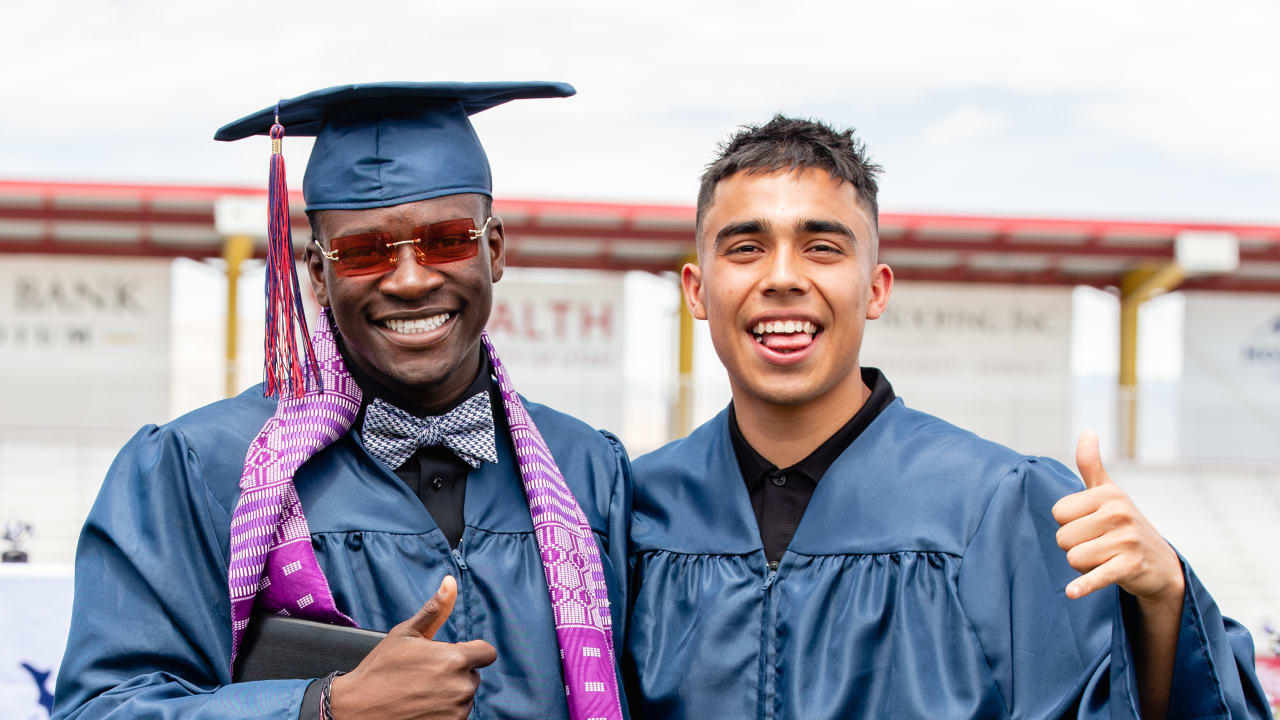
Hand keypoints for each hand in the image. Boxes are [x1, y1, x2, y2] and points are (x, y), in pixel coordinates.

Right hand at [330, 576, 496, 719]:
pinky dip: (444, 712)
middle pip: (473, 675)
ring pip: (464, 697)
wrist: (357, 709)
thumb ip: (435, 609)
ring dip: (450, 694)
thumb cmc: (380, 669)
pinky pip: (456, 716)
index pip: (487, 653)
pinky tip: (421, 707)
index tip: (451, 655)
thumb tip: (451, 582)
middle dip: (455, 673)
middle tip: (425, 674)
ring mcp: (456, 711)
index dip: (471, 652)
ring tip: (419, 692)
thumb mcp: (405, 633)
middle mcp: (461, 687)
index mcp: (455, 659)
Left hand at [1051, 431, 1184, 604]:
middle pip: (1063, 537)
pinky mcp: (1130, 566)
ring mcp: (1127, 540)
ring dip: (1083, 564)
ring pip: (1074, 557)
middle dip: (1075, 545)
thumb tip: (1087, 430)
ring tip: (1104, 558)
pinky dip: (1084, 585)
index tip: (1090, 525)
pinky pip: (1096, 576)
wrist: (1159, 563)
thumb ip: (1092, 465)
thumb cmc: (1123, 524)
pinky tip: (1072, 592)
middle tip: (1099, 544)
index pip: (1058, 513)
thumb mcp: (1109, 493)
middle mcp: (1119, 513)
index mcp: (1108, 493)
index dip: (1069, 523)